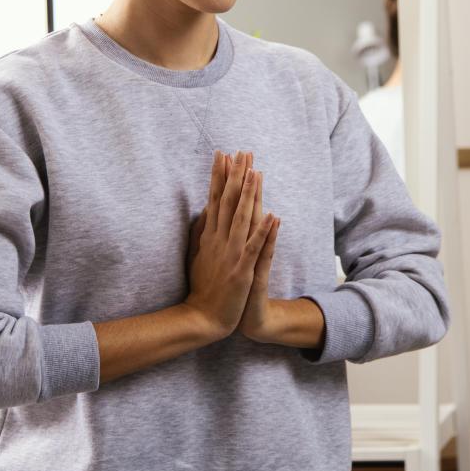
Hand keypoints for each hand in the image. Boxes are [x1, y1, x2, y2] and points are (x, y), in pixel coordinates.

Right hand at [183, 150, 274, 339]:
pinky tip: (272, 216)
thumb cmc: (203, 287)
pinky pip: (254, 248)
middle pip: (228, 202)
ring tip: (255, 172)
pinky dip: (263, 232)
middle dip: (235, 176)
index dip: (219, 176)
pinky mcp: (241, 271)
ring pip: (241, 219)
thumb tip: (204, 210)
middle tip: (241, 152)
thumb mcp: (197, 254)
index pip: (215, 198)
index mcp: (210, 235)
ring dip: (248, 195)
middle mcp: (219, 240)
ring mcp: (230, 254)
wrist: (203, 318)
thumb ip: (201, 232)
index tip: (223, 154)